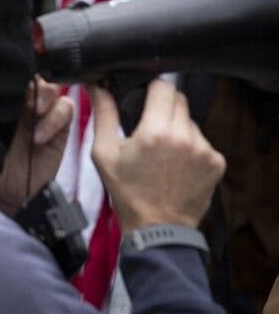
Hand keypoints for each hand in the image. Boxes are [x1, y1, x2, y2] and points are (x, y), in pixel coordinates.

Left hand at [0, 77, 73, 214]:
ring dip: (46, 98)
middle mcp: (25, 102)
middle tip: (26, 97)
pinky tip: (40, 137)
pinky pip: (66, 111)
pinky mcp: (61, 130)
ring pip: (54, 90)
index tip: (12, 77)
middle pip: (38, 76)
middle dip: (34, 82)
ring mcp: (44, 115)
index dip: (18, 70)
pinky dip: (55, 119)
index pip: (15, 73)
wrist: (2, 192)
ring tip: (35, 114)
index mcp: (4, 98)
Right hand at [90, 80, 225, 231]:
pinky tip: (177, 164)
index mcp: (155, 131)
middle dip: (164, 108)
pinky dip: (191, 147)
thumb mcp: (105, 153)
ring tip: (163, 152)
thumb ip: (104, 115)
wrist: (157, 226)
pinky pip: (203, 142)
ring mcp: (204, 150)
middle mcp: (184, 137)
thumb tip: (97, 88)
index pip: (163, 87)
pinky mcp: (216, 162)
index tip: (145, 98)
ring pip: (191, 122)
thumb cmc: (127, 191)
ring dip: (178, 128)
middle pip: (179, 101)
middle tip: (150, 128)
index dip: (152, 89)